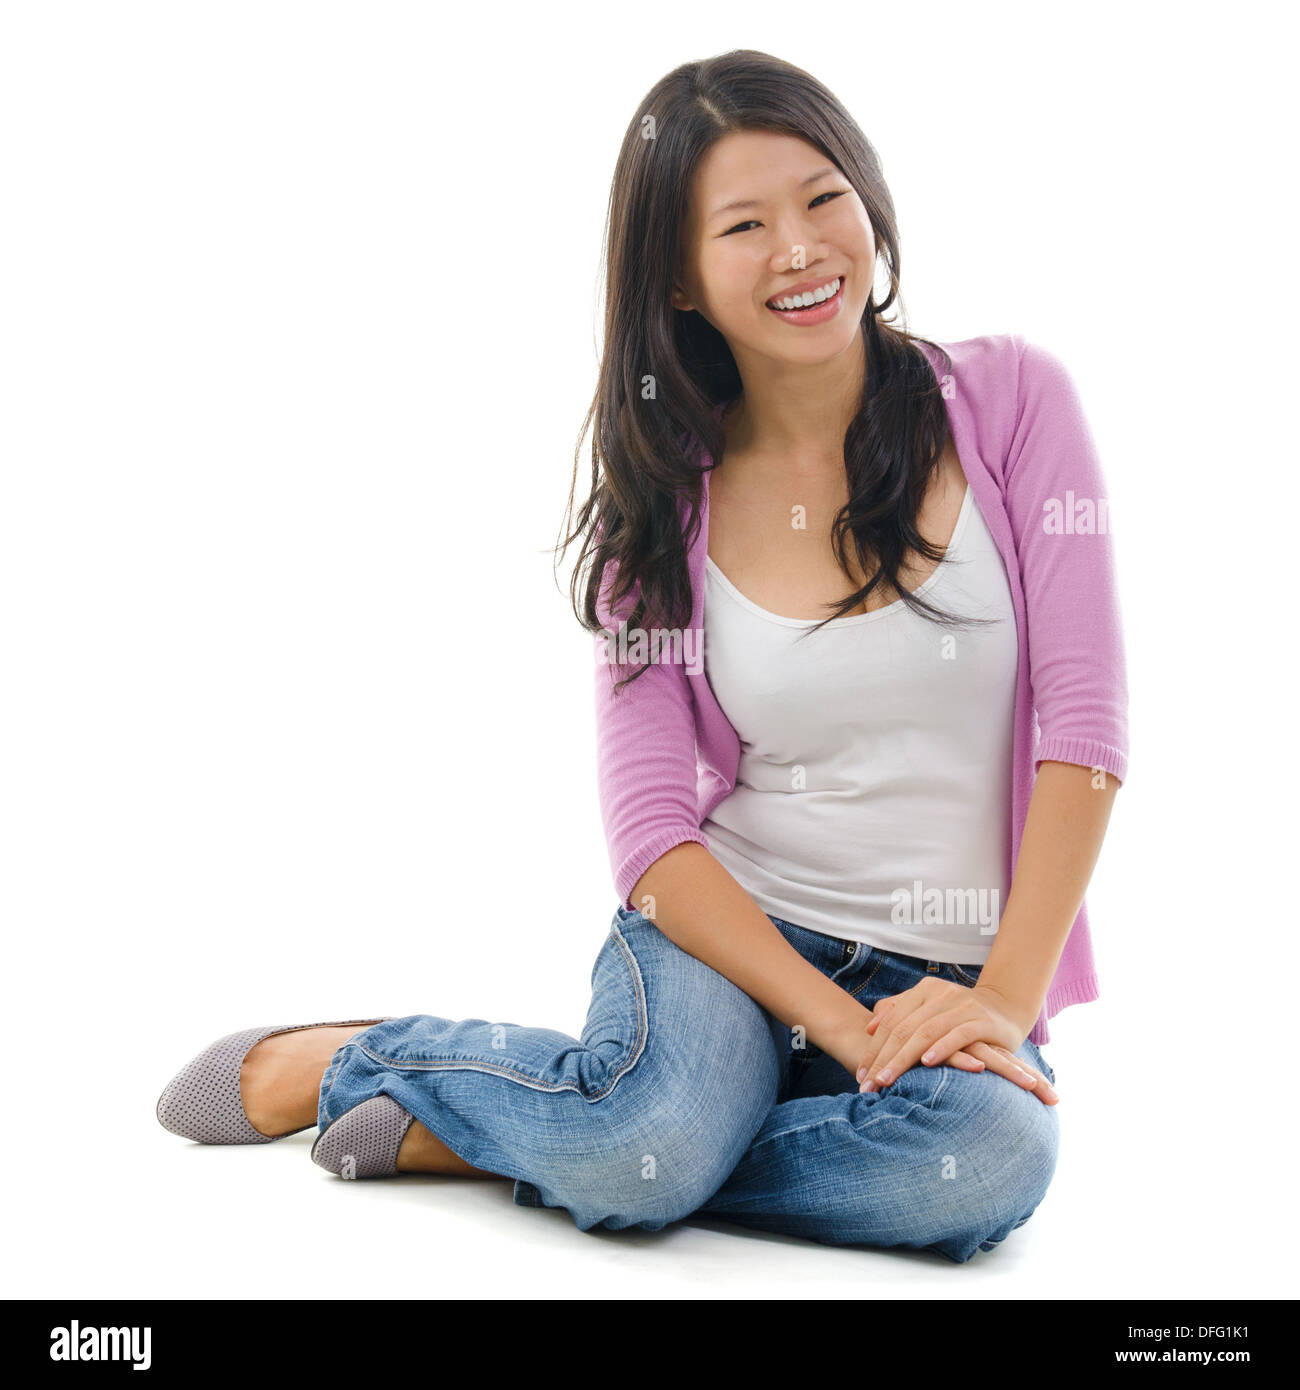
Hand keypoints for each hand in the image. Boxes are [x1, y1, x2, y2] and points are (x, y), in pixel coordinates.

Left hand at [856, 977, 1057, 1104]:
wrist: (1008, 1007)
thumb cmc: (962, 1015)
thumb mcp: (931, 1010)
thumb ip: (901, 1013)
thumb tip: (870, 1026)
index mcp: (924, 991)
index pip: (891, 1022)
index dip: (873, 1049)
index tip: (860, 1075)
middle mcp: (940, 994)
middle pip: (903, 1029)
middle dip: (882, 1060)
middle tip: (867, 1085)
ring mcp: (961, 1005)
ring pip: (924, 1033)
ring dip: (902, 1059)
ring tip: (886, 1081)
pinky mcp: (982, 1020)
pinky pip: (957, 1035)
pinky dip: (940, 1048)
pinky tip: (925, 1064)